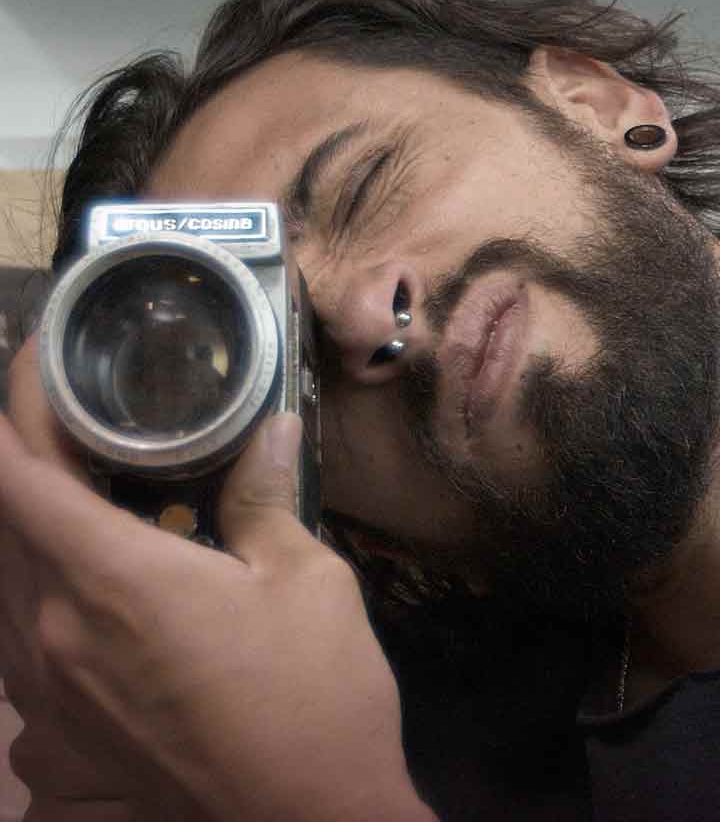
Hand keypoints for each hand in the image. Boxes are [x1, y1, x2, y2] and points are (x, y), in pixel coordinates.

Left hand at [0, 336, 435, 820]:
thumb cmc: (317, 695)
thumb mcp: (306, 581)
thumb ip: (265, 496)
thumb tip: (272, 429)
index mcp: (114, 580)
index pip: (19, 472)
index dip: (17, 405)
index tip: (38, 357)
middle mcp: (53, 632)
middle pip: (2, 517)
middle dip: (25, 450)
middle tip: (73, 409)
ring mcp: (45, 690)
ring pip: (3, 576)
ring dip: (26, 516)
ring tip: (80, 481)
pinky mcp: (57, 732)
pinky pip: (15, 633)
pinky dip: (31, 580)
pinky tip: (83, 574)